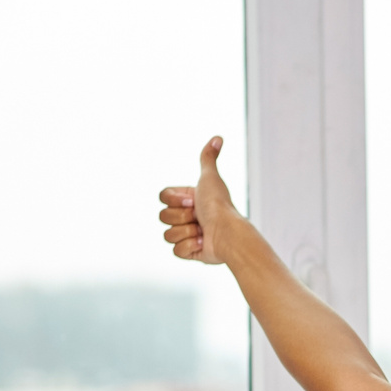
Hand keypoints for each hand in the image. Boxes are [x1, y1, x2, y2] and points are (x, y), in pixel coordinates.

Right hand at [158, 136, 240, 264]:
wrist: (227, 233)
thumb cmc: (220, 206)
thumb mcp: (210, 178)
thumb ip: (208, 158)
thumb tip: (218, 138)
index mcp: (188, 201)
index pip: (163, 198)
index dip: (175, 200)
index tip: (192, 201)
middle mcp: (187, 217)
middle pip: (163, 217)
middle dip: (181, 217)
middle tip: (199, 216)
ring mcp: (187, 235)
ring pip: (167, 235)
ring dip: (186, 232)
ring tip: (203, 231)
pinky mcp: (189, 252)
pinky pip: (176, 250)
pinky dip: (190, 247)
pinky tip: (203, 243)